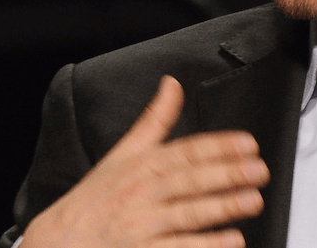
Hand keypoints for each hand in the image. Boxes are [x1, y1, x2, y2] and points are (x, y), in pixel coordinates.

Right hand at [20, 76, 268, 247]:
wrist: (57, 243)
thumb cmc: (95, 200)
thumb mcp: (122, 154)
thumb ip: (154, 120)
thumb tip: (172, 84)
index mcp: (141, 166)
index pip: (184, 152)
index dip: (218, 146)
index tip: (248, 143)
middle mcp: (141, 194)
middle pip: (189, 180)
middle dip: (227, 174)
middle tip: (259, 170)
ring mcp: (141, 226)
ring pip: (187, 213)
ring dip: (222, 207)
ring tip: (253, 200)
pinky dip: (205, 246)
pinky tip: (231, 240)